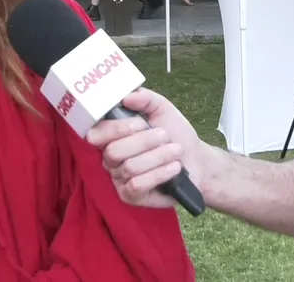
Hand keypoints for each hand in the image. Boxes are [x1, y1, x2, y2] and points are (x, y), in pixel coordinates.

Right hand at [85, 88, 208, 208]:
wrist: (197, 160)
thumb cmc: (176, 135)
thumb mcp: (163, 109)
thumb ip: (145, 98)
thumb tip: (126, 97)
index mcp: (112, 137)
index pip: (96, 134)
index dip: (115, 128)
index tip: (141, 122)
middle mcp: (111, 159)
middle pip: (113, 151)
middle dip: (144, 141)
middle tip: (165, 135)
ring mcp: (119, 179)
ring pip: (129, 167)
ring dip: (158, 156)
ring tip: (176, 151)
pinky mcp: (130, 197)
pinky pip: (137, 185)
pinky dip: (159, 173)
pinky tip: (174, 168)